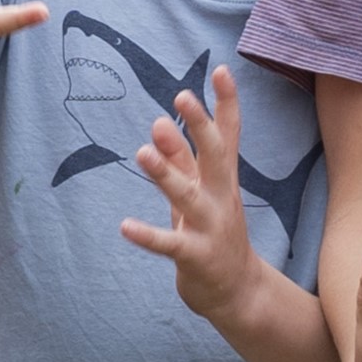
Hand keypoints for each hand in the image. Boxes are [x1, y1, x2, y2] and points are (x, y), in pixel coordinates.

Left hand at [117, 78, 264, 322]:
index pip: (227, 135)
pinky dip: (147, 235)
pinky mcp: (195, 256)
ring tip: (142, 152)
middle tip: (182, 96)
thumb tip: (159, 120)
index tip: (221, 70)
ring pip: (188, 196)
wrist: (237, 291)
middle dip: (200, 126)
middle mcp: (220, 197)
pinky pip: (168, 244)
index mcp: (222, 179)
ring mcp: (209, 227)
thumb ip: (179, 159)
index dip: (226, 103)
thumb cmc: (212, 232)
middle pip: (214, 156)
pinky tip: (125, 226)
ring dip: (166, 174)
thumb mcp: (199, 192)